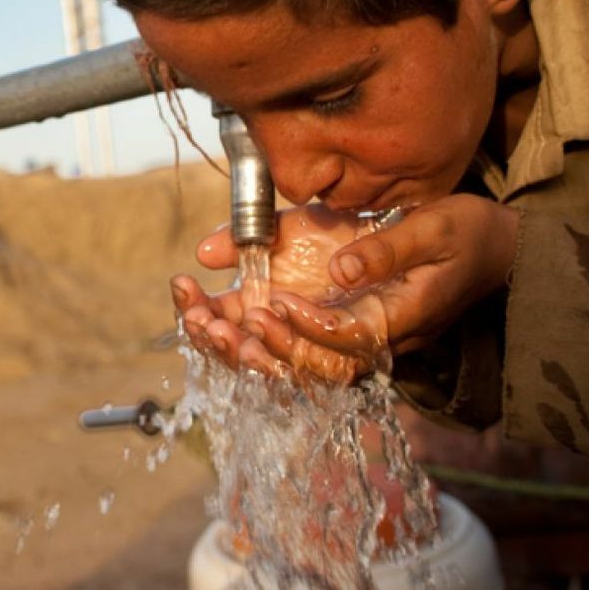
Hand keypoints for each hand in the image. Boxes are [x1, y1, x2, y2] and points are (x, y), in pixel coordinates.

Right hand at [173, 205, 365, 378]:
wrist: (407, 223)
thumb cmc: (344, 231)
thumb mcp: (286, 228)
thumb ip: (243, 240)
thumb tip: (201, 253)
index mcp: (265, 308)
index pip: (219, 325)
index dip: (195, 313)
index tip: (182, 284)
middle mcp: (292, 334)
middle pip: (246, 358)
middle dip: (221, 344)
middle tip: (205, 321)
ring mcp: (329, 343)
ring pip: (289, 367)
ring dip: (263, 349)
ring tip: (247, 321)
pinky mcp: (370, 338)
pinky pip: (338, 352)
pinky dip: (309, 331)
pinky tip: (287, 305)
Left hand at [246, 195, 519, 382]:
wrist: (490, 248)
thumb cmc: (463, 233)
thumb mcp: (433, 229)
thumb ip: (387, 250)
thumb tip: (340, 270)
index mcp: (403, 318)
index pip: (351, 339)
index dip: (312, 327)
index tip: (276, 303)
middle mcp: (380, 337)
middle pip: (322, 366)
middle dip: (275, 350)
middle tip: (235, 323)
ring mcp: (365, 336)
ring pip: (307, 364)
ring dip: (261, 351)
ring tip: (216, 327)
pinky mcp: (351, 326)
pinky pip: (304, 347)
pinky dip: (265, 340)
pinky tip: (225, 321)